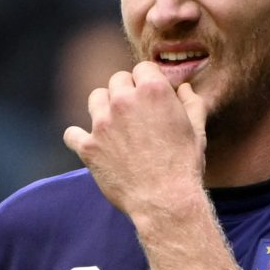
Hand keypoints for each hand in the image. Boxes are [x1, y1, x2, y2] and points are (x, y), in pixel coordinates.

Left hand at [63, 62, 207, 219]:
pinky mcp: (88, 146)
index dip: (147, 81)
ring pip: (95, 98)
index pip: (142, 68)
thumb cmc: (184, 165)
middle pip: (117, 81)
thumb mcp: (197, 130)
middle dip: (126, 92)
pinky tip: (90, 144)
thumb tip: (185, 88)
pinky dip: (79, 138)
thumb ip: (191, 102)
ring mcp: (102, 123)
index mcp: (153, 90)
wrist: (165, 200)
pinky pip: (71, 133)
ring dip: (103, 107)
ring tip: (114, 125)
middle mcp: (124, 101)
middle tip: (135, 114)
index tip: (150, 96)